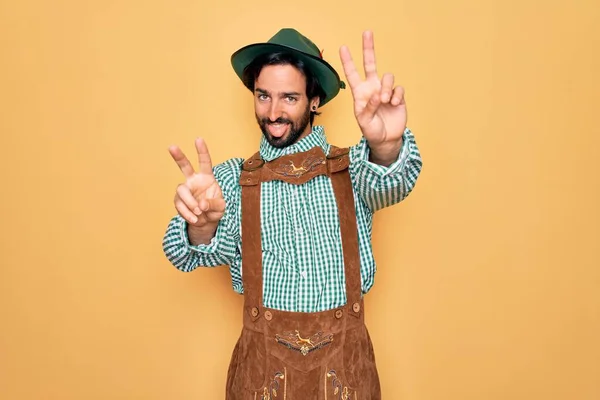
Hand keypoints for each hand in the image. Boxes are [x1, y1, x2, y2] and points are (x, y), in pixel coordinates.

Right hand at [168, 138, 224, 229]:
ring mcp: (185, 191)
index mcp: (207, 178)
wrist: (206, 222)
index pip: (205, 162)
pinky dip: (187, 214)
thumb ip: (214, 204)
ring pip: (181, 190)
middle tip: (172, 147)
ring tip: (199, 213)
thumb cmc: (215, 210)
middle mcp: (194, 181)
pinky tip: (195, 219)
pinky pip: (180, 205)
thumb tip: (201, 205)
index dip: (202, 151)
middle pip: (185, 167)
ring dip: (190, 203)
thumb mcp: (221, 208)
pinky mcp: (179, 201)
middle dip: (178, 157)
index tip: (198, 139)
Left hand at [339, 31, 406, 151]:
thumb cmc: (371, 130)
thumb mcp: (364, 122)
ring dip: (386, 88)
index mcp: (360, 93)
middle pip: (370, 64)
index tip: (343, 48)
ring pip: (387, 77)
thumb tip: (377, 95)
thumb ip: (368, 108)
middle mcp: (372, 88)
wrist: (386, 139)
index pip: (352, 74)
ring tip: (384, 101)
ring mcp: (385, 91)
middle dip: (368, 48)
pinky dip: (396, 95)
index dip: (348, 61)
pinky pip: (398, 89)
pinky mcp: (397, 96)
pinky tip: (393, 104)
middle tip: (367, 33)